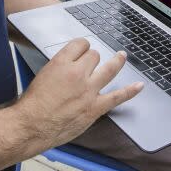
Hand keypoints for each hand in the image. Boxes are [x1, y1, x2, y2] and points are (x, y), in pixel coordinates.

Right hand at [15, 38, 143, 146]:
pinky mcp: (95, 107)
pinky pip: (117, 96)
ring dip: (117, 61)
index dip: (82, 47)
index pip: (80, 44)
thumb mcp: (43, 75)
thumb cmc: (32, 104)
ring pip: (109, 69)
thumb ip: (59, 68)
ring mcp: (89, 90)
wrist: (32, 125)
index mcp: (62, 63)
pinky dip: (130, 91)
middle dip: (92, 58)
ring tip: (122, 56)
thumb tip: (69, 67)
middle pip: (94, 56)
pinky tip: (139, 86)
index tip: (82, 50)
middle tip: (90, 64)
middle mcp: (77, 73)